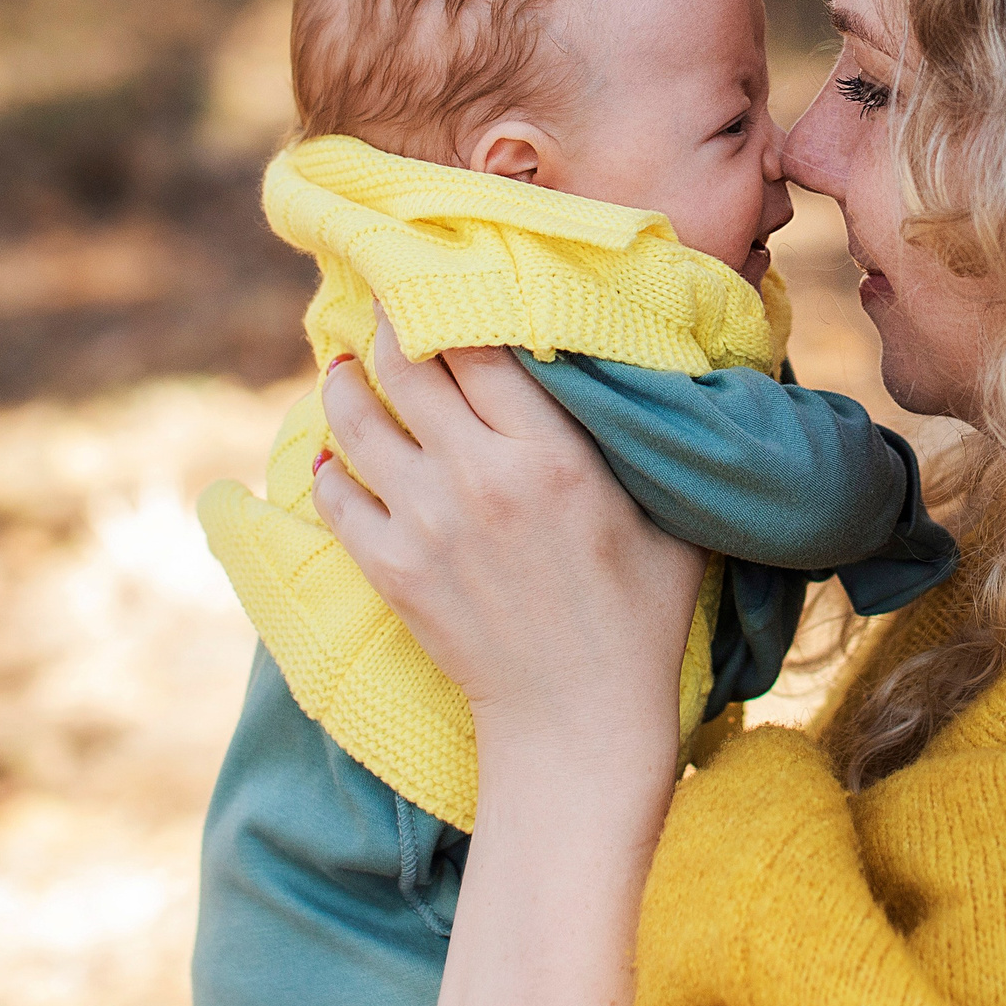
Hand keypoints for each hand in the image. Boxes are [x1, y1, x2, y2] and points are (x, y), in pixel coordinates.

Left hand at [309, 309, 703, 1005]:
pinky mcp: (390, 570)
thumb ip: (649, 436)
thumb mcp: (669, 515)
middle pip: (409, 363)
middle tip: (388, 307)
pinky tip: (341, 455)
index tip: (444, 282)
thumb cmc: (644, 618)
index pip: (479, 341)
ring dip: (348, 382)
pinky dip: (333, 465)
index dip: (453, 300)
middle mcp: (479, 478)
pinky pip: (336, 493)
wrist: (579, 723)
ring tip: (350, 367)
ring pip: (356, 417)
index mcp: (551, 454)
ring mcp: (425, 524)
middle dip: (393, 325)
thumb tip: (673, 363)